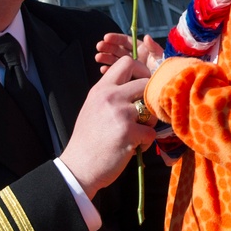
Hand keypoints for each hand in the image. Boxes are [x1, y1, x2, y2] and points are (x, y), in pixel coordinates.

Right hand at [59, 56, 155, 198]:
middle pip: (145, 82)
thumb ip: (111, 94)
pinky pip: (151, 132)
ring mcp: (120, 113)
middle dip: (150, 98)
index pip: (127, 63)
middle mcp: (110, 96)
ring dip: (148, 123)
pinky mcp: (129, 132)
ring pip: (151, 109)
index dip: (141, 71)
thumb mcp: (93, 108)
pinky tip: (133, 148)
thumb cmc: (87, 140)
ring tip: (135, 134)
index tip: (142, 84)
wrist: (78, 167)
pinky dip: (145, 142)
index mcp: (101, 89)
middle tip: (144, 114)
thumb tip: (136, 86)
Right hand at [95, 33, 163, 73]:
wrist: (166, 90)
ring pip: (116, 61)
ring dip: (106, 58)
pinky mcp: (128, 79)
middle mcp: (135, 58)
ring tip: (98, 58)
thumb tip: (146, 36)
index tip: (106, 37)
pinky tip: (103, 70)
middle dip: (108, 47)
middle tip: (99, 47)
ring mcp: (131, 69)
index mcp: (142, 50)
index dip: (116, 38)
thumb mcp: (161, 59)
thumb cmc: (167, 72)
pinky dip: (110, 71)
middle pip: (118, 49)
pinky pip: (117, 73)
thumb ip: (154, 48)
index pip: (126, 41)